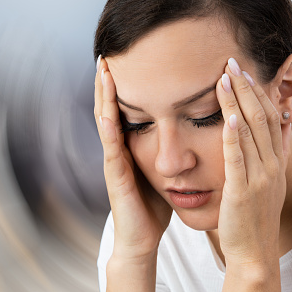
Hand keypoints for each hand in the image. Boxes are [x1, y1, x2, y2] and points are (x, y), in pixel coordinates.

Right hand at [94, 56, 171, 261]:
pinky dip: (109, 127)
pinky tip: (108, 110)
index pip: (126, 109)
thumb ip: (167, 151)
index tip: (128, 58)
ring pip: (106, 121)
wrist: (142, 238)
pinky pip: (111, 147)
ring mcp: (114, 161)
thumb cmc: (152, 205)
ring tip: (103, 69)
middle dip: (109, 81)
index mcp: (131, 146)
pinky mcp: (115, 176)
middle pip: (111, 108)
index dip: (124, 85)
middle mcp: (119, 149)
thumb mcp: (161, 170)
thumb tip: (189, 130)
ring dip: (103, 95)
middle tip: (109, 53)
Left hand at [216, 58, 286, 275]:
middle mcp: (272, 165)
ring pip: (250, 132)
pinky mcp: (243, 192)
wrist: (255, 252)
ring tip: (224, 78)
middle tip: (232, 62)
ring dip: (237, 103)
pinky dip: (233, 137)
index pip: (269, 117)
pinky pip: (238, 160)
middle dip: (246, 88)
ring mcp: (260, 178)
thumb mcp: (267, 182)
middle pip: (261, 117)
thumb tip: (270, 129)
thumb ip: (267, 155)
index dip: (257, 92)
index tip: (243, 71)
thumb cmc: (254, 216)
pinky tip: (227, 118)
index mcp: (276, 161)